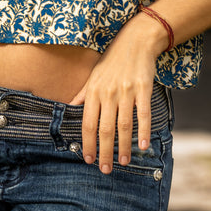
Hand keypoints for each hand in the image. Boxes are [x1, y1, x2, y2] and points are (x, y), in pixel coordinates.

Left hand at [71, 13, 165, 172]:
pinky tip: (143, 145)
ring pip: (124, 125)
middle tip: (106, 169)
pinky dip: (143, 131)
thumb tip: (67, 108)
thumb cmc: (112, 60)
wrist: (135, 41)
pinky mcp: (143, 89)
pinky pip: (143, 114)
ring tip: (123, 162)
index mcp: (93, 92)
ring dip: (123, 146)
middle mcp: (108, 93)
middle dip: (104, 151)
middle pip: (105, 129)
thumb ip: (82, 95)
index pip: (87, 124)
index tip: (88, 159)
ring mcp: (126, 91)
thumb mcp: (93, 76)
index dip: (87, 144)